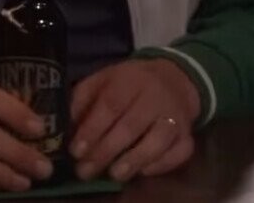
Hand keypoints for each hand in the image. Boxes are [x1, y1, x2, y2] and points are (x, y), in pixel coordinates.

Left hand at [69, 58, 199, 181]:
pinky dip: (163, 164)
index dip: (93, 129)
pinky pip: (180, 151)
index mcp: (131, 79)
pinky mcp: (188, 134)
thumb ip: (83, 100)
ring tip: (115, 175)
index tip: (76, 151)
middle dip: (106, 151)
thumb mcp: (103, 80)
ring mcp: (176, 116)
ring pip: (159, 139)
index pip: (111, 104)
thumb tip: (65, 127)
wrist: (175, 78)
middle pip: (132, 125)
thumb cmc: (130, 83)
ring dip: (136, 159)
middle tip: (85, 171)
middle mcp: (156, 96)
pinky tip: (143, 171)